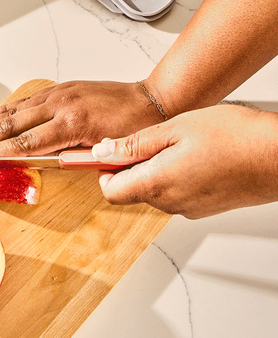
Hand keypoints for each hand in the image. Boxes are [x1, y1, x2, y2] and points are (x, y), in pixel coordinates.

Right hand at [0, 80, 164, 161]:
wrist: (151, 101)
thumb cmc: (134, 128)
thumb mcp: (106, 152)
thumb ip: (74, 159)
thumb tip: (46, 166)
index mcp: (71, 124)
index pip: (22, 143)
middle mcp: (60, 105)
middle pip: (9, 125)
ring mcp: (58, 94)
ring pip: (12, 111)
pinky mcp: (60, 89)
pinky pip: (25, 101)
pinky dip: (4, 111)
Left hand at [91, 105, 277, 218]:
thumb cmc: (236, 138)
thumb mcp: (176, 129)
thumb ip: (134, 144)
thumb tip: (102, 152)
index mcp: (156, 184)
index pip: (110, 191)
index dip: (104, 171)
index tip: (108, 152)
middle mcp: (168, 203)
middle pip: (131, 190)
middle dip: (130, 167)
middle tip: (149, 140)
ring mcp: (187, 208)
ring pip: (153, 191)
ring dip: (153, 170)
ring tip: (178, 145)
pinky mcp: (202, 207)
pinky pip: (174, 194)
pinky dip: (173, 177)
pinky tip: (193, 157)